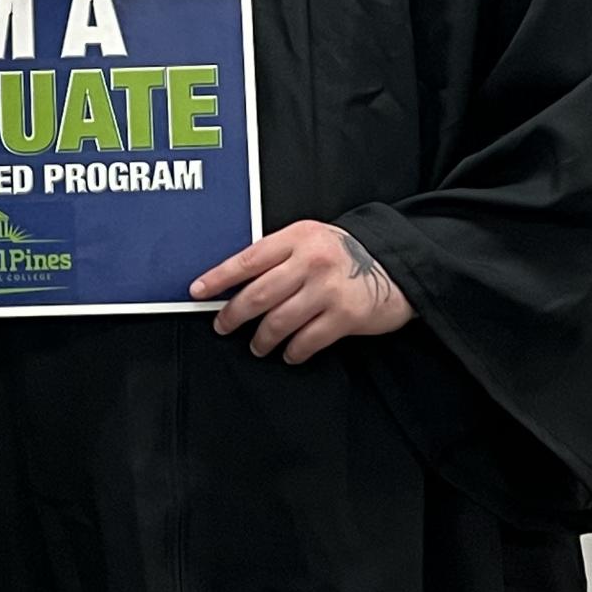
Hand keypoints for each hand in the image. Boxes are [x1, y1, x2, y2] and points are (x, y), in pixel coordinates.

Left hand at [192, 221, 413, 362]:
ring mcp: (328, 289)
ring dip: (262, 338)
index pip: (247, 259)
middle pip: (258, 294)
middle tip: (222, 325)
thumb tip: (235, 280)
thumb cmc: (343, 254)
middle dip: (234, 315)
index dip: (218, 277)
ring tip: (257, 345)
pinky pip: (307, 340)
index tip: (197, 291)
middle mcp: (311, 261)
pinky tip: (289, 353)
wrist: (394, 266)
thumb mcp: (310, 239)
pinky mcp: (346, 315)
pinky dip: (293, 351)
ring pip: (279, 321)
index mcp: (297, 238)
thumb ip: (278, 254)